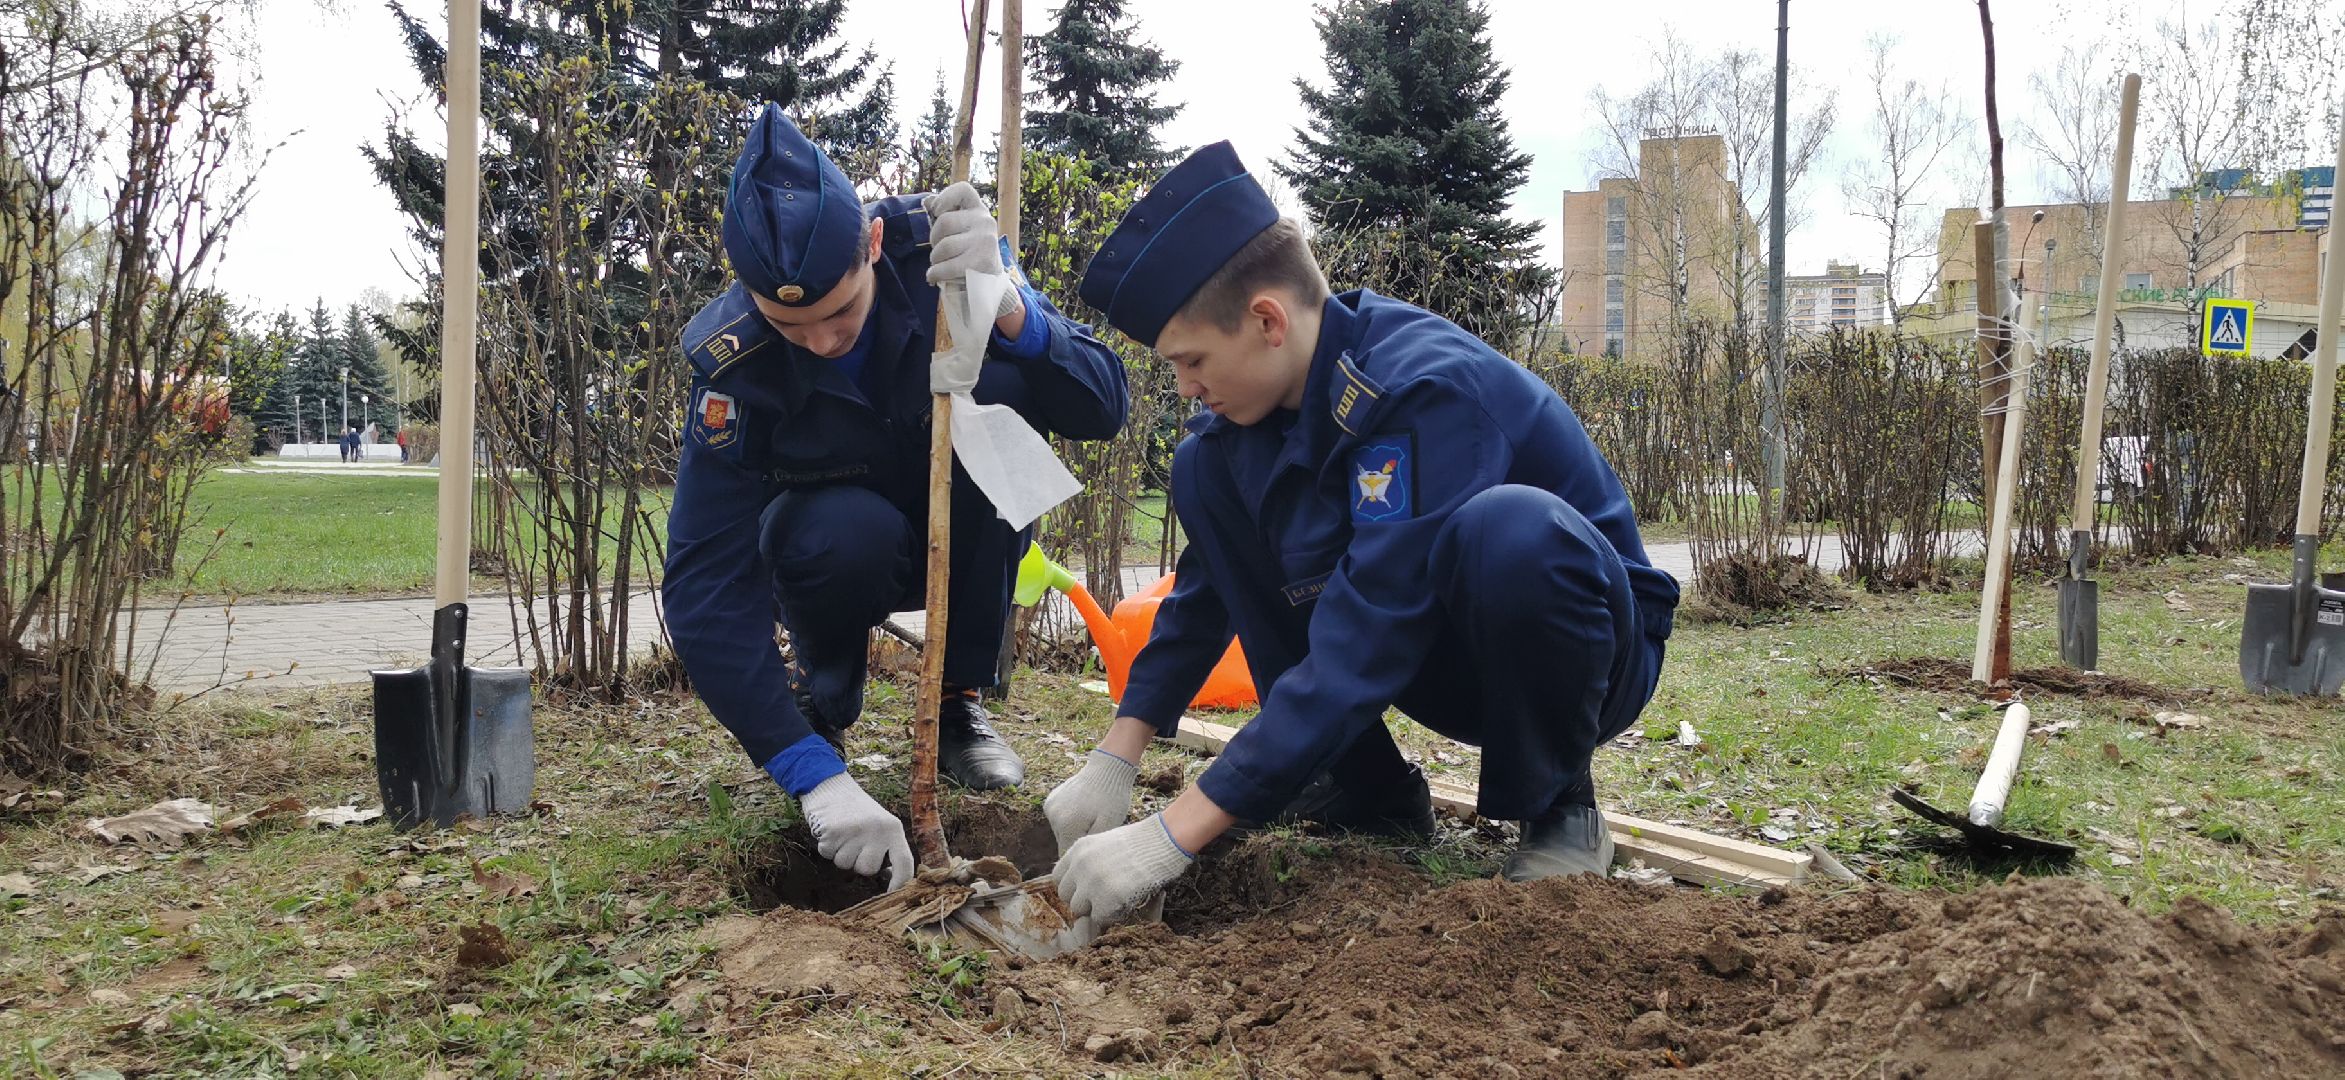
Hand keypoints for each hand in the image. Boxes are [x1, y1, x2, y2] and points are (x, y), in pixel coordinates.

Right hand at [797, 773, 913, 891]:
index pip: (904, 862)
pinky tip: (830, 829)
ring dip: (840, 853)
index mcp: (893, 828)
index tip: (892, 896)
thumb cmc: (856, 810)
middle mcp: (877, 830)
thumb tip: (890, 877)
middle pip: (867, 869)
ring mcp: (855, 831)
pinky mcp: (833, 831)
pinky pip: (828, 854)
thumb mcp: (880, 824)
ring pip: (845, 864)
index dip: (900, 883)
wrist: (829, 784)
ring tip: (842, 832)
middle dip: (857, 861)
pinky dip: (826, 846)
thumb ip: (887, 848)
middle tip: (853, 840)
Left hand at [923, 182, 1021, 319]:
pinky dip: (935, 273)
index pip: (962, 190)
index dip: (944, 198)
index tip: (937, 212)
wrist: (990, 283)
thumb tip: (927, 202)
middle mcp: (985, 221)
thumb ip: (946, 215)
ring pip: (944, 246)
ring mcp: (985, 241)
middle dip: (934, 239)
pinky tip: (934, 277)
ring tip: (939, 266)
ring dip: (935, 259)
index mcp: (978, 209)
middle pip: (944, 222)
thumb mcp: (961, 229)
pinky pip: (947, 266)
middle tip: (939, 251)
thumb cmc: (969, 252)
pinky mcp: (982, 262)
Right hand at [1044, 749, 1138, 854]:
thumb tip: (1077, 862)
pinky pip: (1058, 818)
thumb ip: (1091, 846)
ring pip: (1060, 831)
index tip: (1095, 846)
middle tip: (1097, 828)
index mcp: (1067, 826)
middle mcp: (1054, 817)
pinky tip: (1083, 808)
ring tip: (1091, 817)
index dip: (1081, 856)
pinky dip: (1069, 817)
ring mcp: (1050, 807)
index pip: (1067, 856)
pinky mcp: (1051, 799)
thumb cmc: (1113, 798)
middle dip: (1078, 841)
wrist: (1108, 768)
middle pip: (1063, 843)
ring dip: (1073, 829)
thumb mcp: (1109, 825)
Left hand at [1056, 813, 1193, 925]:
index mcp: (1078, 850)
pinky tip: (1127, 902)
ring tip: (1117, 899)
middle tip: (1104, 897)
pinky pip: (1099, 918)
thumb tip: (1083, 884)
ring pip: (1079, 910)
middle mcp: (1080, 865)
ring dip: (1096, 909)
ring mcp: (1091, 883)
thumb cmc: (1143, 842)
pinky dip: (1112, 915)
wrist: (1164, 840)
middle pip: (1066, 896)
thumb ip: (1089, 861)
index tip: (1087, 890)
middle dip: (1083, 900)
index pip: (1059, 878)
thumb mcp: (1106, 843)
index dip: (1074, 887)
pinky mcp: (1106, 898)